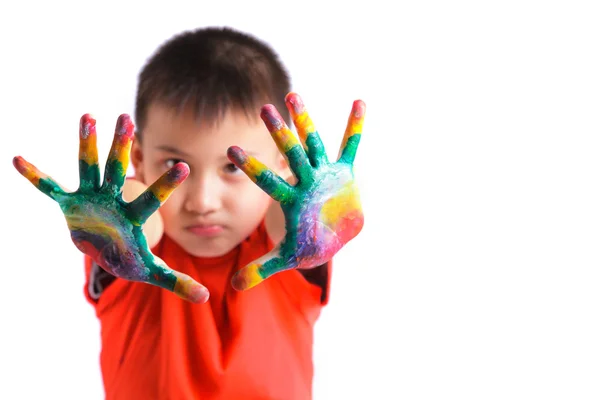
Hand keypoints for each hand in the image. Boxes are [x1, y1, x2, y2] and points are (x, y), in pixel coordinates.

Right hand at [13, 114, 208, 302]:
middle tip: (126, 119)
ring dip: (86, 145)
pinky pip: (51, 189)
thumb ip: (176, 281)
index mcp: (133, 216)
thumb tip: (204, 298)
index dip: (165, 185)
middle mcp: (114, 201)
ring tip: (88, 116)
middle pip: (118, 171)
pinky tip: (18, 159)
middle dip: (121, 147)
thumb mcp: (151, 271)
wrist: (107, 253)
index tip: (183, 166)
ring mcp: (92, 199)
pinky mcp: (71, 204)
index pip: (152, 199)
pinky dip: (36, 177)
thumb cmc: (130, 258)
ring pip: (89, 167)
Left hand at [227, 93, 364, 290]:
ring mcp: (323, 175)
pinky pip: (349, 146)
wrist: (334, 237)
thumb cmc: (310, 245)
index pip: (269, 181)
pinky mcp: (342, 172)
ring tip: (294, 95)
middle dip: (280, 133)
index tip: (232, 150)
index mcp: (292, 200)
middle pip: (291, 154)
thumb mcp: (287, 258)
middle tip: (264, 108)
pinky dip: (354, 127)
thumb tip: (233, 288)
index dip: (253, 168)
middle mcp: (305, 181)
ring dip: (306, 122)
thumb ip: (262, 269)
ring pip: (313, 144)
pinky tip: (359, 103)